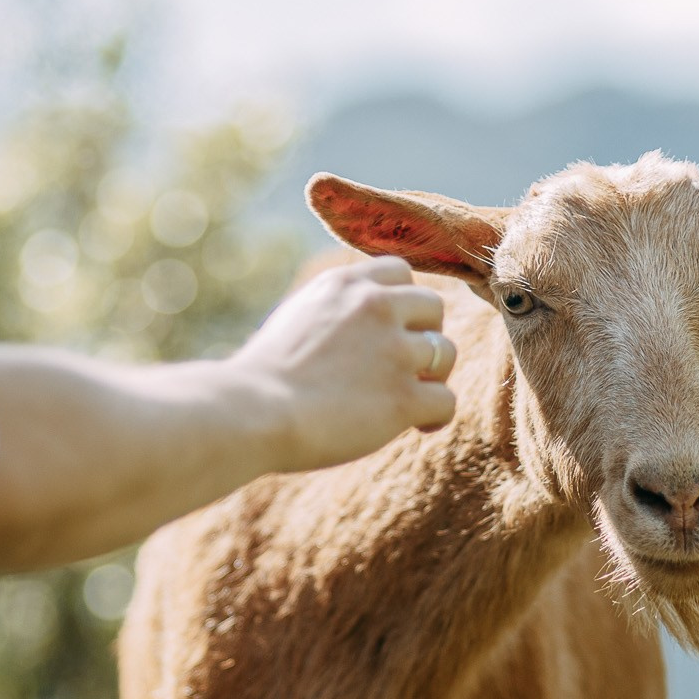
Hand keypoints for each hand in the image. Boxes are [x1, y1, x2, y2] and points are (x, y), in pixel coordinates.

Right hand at [228, 257, 456, 472]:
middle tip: (402, 368)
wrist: (251, 412)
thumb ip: (333, 311)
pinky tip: (418, 427)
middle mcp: (374, 307)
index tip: (391, 330)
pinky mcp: (403, 396)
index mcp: (344, 284)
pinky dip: (437, 416)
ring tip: (407, 401)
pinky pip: (447, 401)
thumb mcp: (295, 319)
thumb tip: (355, 327)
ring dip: (434, 376)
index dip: (403, 303)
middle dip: (423, 336)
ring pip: (446, 352)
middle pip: (433, 308)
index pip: (400, 272)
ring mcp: (393, 350)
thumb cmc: (260, 379)